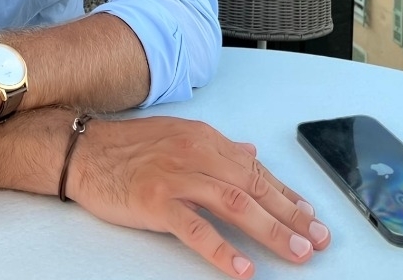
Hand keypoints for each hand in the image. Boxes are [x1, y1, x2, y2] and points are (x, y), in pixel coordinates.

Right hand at [66, 116, 329, 277]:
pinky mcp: (157, 201)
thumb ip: (216, 147)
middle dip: (290, 213)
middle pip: (253, 185)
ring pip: (234, 203)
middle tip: (317, 239)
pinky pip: (195, 227)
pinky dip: (221, 249)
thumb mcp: (178, 136)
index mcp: (204, 139)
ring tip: (296, 252)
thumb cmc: (129, 146)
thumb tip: (250, 152)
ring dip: (270, 229)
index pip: (254, 168)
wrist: (85, 151)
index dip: (285, 193)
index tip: (309, 215)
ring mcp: (177, 177)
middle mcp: (196, 154)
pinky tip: (242, 269)